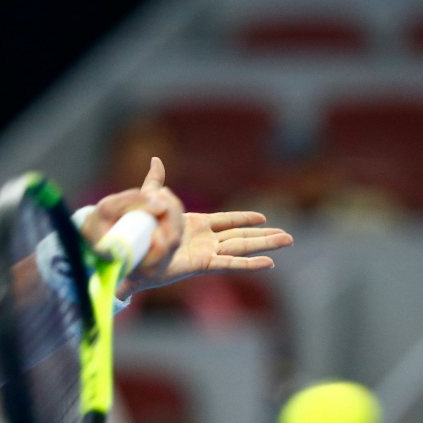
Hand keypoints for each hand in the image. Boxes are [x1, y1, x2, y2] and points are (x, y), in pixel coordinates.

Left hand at [87, 158, 293, 297]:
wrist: (133, 257)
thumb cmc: (140, 234)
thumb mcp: (150, 201)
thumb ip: (155, 182)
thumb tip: (156, 159)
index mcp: (196, 225)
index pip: (227, 221)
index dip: (244, 219)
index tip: (263, 218)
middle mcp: (206, 240)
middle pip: (242, 236)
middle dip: (265, 236)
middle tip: (289, 237)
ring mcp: (207, 252)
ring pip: (242, 247)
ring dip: (265, 245)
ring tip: (287, 241)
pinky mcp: (203, 264)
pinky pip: (230, 264)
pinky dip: (250, 263)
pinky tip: (269, 263)